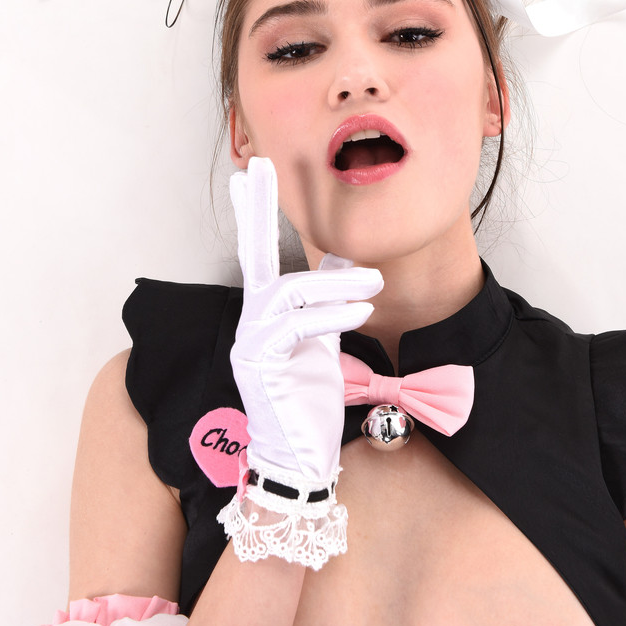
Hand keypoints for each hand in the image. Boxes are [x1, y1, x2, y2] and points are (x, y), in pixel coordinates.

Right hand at [229, 157, 382, 489]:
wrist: (300, 460)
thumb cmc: (310, 403)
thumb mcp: (324, 341)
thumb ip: (327, 302)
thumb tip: (346, 259)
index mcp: (266, 314)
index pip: (260, 253)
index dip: (255, 212)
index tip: (251, 172)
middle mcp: (252, 321)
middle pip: (253, 255)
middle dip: (256, 208)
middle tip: (257, 165)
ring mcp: (252, 342)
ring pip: (289, 291)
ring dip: (335, 283)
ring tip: (374, 284)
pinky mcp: (261, 363)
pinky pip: (296, 325)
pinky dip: (332, 313)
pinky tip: (361, 312)